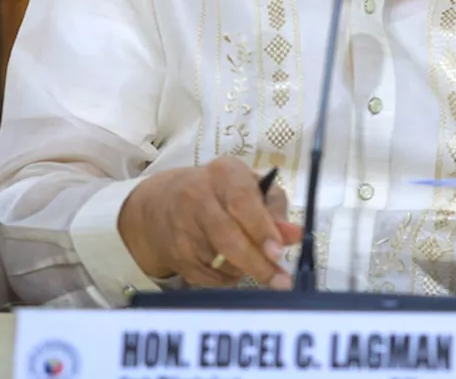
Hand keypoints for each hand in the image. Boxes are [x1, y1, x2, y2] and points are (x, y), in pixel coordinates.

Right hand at [118, 156, 302, 288]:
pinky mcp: (176, 255)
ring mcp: (183, 228)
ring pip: (221, 261)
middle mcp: (198, 196)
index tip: (278, 251)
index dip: (261, 227)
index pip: (242, 200)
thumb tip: (295, 235)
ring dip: (245, 269)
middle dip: (257, 262)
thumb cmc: (218, 192)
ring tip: (254, 263)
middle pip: (228, 236)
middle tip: (280, 280)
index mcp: (224, 173)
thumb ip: (274, 209)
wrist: (161, 203)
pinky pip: (208, 278)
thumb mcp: (248, 187)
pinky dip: (227, 279)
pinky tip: (232, 268)